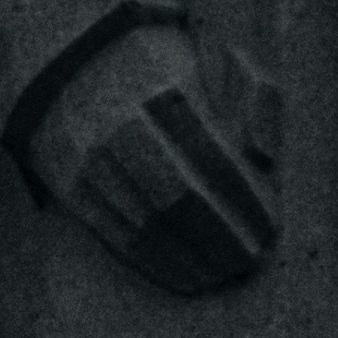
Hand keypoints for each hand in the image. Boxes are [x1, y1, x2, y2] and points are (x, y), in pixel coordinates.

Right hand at [23, 20, 275, 295]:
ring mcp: (89, 156)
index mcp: (162, 88)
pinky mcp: (68, 182)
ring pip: (145, 221)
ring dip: (188, 257)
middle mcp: (121, 124)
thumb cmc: (159, 64)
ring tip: (220, 275)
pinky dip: (152, 261)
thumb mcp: (210, 60)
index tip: (269, 229)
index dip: (244, 200)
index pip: (213, 157)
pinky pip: (113, 232)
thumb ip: (250, 98)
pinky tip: (182, 276)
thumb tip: (264, 157)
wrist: (68, 60)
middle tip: (249, 260)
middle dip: (220, 236)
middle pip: (179, 196)